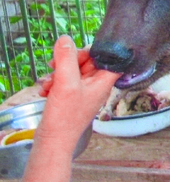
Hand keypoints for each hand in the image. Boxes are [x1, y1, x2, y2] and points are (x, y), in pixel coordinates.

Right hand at [35, 36, 120, 152]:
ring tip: (49, 83)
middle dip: (70, 61)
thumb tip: (65, 39)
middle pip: (89, 62)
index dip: (97, 51)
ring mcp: (84, 92)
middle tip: (55, 65)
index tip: (80, 53)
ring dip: (59, 73)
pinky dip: (55, 83)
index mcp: (104, 82)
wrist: (53, 141)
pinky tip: (46, 90)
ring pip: (74, 71)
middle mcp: (97, 86)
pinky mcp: (72, 97)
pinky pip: (65, 81)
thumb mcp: (66, 83)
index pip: (111, 59)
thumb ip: (67, 59)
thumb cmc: (65, 117)